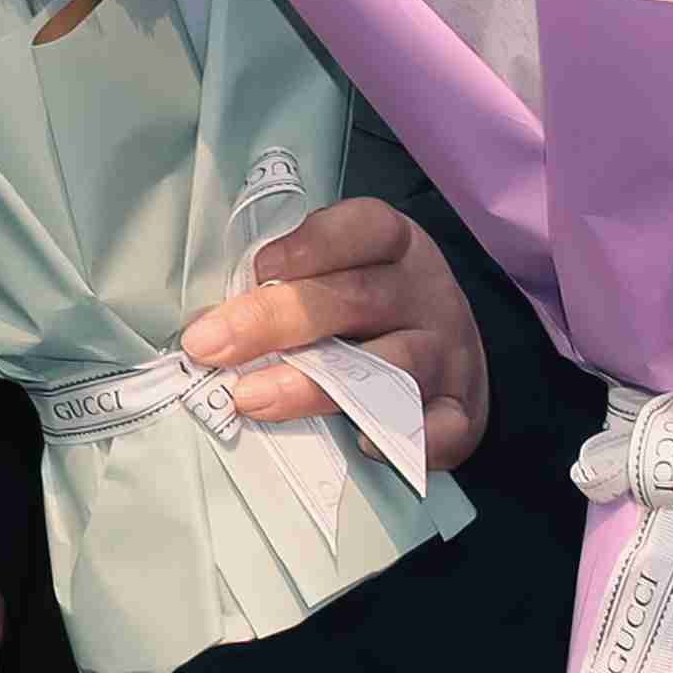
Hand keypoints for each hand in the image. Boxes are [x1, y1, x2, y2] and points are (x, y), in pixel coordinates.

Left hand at [180, 199, 489, 472]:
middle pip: (355, 299)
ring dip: (315, 385)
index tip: (259, 268)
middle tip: (210, 345)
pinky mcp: (462, 409)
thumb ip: (292, 284)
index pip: (363, 229)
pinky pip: (440, 427)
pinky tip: (361, 443)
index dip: (311, 244)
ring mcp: (448, 352)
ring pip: (389, 365)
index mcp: (394, 247)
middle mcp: (425, 293)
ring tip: (253, 399)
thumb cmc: (370, 311)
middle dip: (274, 320)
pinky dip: (403, 438)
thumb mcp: (343, 274)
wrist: (455, 359)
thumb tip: (212, 319)